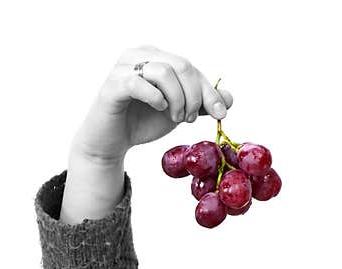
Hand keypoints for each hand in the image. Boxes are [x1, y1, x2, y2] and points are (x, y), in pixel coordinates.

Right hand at [71, 44, 233, 163]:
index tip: (220, 114)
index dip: (210, 92)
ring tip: (174, 117)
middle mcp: (140, 55)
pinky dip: (155, 98)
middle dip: (194, 96)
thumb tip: (229, 98)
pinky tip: (158, 108)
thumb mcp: (180, 111)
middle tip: (190, 118)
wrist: (113, 140)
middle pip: (182, 65)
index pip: (192, 68)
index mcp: (157, 57)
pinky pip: (138, 83)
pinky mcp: (112, 85)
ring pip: (163, 71)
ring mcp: (123, 68)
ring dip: (177, 99)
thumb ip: (203, 104)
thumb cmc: (144, 120)